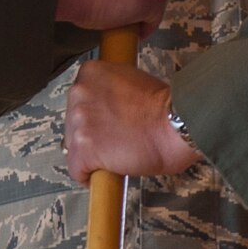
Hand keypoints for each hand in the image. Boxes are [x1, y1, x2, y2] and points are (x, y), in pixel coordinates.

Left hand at [64, 62, 197, 180]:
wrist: (174, 125)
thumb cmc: (163, 105)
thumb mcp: (131, 79)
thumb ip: (110, 88)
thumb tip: (104, 106)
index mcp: (90, 73)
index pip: (80, 98)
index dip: (94, 114)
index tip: (106, 123)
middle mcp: (79, 93)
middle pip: (73, 121)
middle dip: (90, 133)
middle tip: (114, 139)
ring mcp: (78, 122)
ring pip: (73, 146)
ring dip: (90, 153)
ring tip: (114, 156)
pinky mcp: (82, 150)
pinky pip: (77, 170)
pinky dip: (89, 176)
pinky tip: (106, 173)